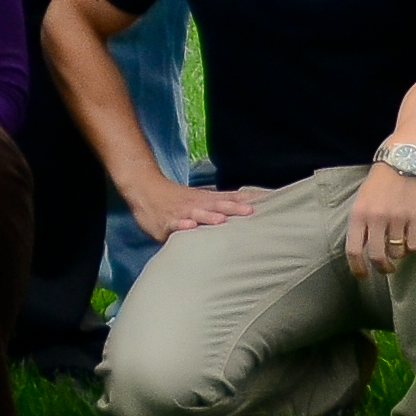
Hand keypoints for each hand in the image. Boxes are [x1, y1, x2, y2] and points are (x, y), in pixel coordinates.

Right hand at [127, 171, 260, 243]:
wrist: (144, 189)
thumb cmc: (177, 199)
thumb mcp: (202, 200)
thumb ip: (222, 206)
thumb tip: (249, 208)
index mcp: (208, 200)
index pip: (233, 198)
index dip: (249, 199)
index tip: (271, 200)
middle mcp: (198, 205)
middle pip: (219, 205)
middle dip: (234, 208)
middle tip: (251, 210)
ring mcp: (183, 212)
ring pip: (198, 213)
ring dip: (210, 216)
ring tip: (221, 219)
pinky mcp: (167, 221)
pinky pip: (175, 223)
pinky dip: (182, 225)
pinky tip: (189, 227)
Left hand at [343, 162, 415, 279]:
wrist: (403, 161)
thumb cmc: (379, 184)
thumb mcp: (361, 202)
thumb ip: (361, 226)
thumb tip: (361, 253)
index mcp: (359, 214)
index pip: (353, 250)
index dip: (357, 268)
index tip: (363, 277)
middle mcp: (376, 218)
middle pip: (378, 257)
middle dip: (383, 268)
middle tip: (387, 269)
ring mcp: (397, 218)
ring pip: (398, 252)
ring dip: (399, 254)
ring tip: (400, 244)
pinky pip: (415, 246)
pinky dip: (415, 247)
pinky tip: (413, 238)